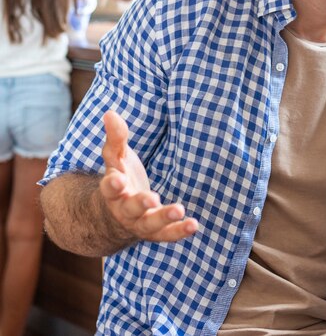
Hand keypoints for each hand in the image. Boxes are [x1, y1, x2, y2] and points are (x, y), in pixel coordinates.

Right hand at [99, 110, 198, 241]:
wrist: (115, 216)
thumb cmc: (120, 177)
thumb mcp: (116, 157)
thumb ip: (116, 138)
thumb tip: (110, 113)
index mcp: (113, 191)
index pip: (109, 187)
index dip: (112, 184)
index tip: (117, 179)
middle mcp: (123, 209)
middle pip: (130, 208)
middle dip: (140, 203)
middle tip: (152, 198)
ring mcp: (139, 223)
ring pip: (149, 225)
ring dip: (163, 218)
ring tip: (178, 209)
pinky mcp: (155, 231)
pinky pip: (166, 235)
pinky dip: (179, 231)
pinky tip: (194, 225)